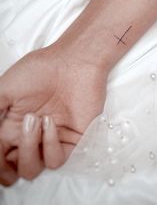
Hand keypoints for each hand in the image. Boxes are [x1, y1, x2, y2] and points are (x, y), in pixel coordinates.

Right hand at [0, 45, 107, 184]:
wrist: (73, 62)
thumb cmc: (41, 70)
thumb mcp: (5, 89)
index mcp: (12, 125)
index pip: (0, 156)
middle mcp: (31, 136)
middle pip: (14, 168)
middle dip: (8, 163)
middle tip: (16, 131)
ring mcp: (51, 139)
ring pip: (33, 169)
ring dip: (28, 150)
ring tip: (35, 120)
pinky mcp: (71, 139)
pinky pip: (55, 160)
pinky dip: (49, 146)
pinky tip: (50, 122)